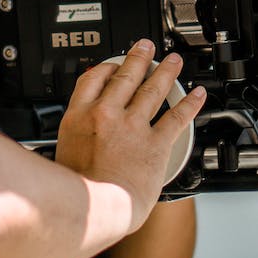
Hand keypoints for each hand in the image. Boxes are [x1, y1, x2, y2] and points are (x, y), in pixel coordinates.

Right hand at [56, 40, 203, 218]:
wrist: (95, 209)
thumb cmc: (77, 190)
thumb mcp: (61, 153)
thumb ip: (73, 136)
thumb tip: (76, 134)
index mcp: (79, 116)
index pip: (93, 78)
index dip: (106, 67)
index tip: (113, 64)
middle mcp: (106, 115)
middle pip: (125, 76)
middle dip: (138, 58)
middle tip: (146, 48)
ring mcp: (132, 127)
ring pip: (153, 89)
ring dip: (166, 71)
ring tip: (173, 61)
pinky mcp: (155, 143)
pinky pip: (176, 117)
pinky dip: (189, 103)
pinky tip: (197, 94)